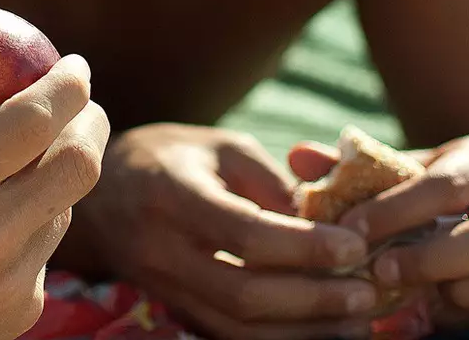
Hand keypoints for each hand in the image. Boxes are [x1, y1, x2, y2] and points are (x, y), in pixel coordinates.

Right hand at [0, 17, 108, 339]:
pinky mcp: (20, 313)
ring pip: (66, 207)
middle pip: (78, 166)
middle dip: (93, 122)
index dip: (68, 85)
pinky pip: (48, 249)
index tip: (74, 63)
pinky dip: (39, 218)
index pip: (33, 122)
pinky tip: (8, 211)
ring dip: (62, 170)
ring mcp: (6, 284)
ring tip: (36, 152)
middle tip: (81, 102)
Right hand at [84, 124, 375, 339]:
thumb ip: (272, 183)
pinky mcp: (173, 309)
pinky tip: (320, 330)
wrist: (101, 193)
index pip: (244, 233)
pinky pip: (228, 337)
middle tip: (367, 291)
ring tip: (357, 320)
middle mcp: (161, 248)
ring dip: (305, 331)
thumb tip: (329, 223)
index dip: (305, 246)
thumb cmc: (171, 157)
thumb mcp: (221, 147)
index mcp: (172, 193)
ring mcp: (163, 287)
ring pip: (238, 328)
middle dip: (314, 299)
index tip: (355, 245)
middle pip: (244, 293)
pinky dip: (280, 339)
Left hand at [301, 135, 468, 331]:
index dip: (397, 210)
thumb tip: (299, 157)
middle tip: (379, 272)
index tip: (351, 230)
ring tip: (412, 299)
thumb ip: (351, 166)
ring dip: (462, 291)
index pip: (444, 183)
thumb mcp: (399, 170)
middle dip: (431, 258)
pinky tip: (433, 316)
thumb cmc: (430, 190)